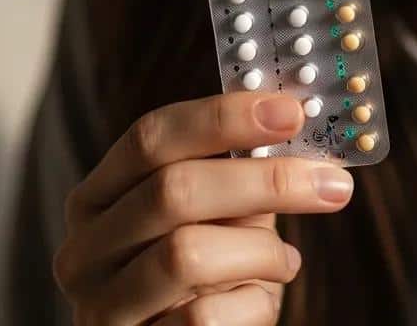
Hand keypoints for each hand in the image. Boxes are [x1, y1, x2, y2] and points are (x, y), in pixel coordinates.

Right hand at [52, 90, 354, 323]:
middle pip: (173, 190)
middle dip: (264, 180)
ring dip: (260, 250)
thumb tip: (296, 120)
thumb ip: (238, 170)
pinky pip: (201, 318)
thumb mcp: (213, 214)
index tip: (292, 112)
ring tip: (285, 260)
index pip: (152, 136)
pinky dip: (252, 303)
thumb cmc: (204, 271)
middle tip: (331, 182)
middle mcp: (85, 248)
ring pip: (184, 254)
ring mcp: (100, 306)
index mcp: (99, 195)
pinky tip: (261, 298)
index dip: (224, 117)